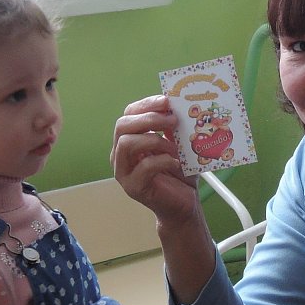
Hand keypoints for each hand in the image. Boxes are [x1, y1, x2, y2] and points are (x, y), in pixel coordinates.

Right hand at [110, 96, 202, 226]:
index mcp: (130, 138)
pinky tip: (176, 163)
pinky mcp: (133, 187)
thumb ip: (172, 126)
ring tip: (175, 147)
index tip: (167, 100)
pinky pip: (144, 167)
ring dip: (155, 140)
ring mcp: (124, 171)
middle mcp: (121, 153)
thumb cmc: (179, 173)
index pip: (129, 113)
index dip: (147, 104)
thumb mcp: (178, 143)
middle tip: (172, 119)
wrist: (184, 204)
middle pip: (122, 125)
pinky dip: (163, 160)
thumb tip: (176, 105)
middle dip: (149, 118)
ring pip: (126, 144)